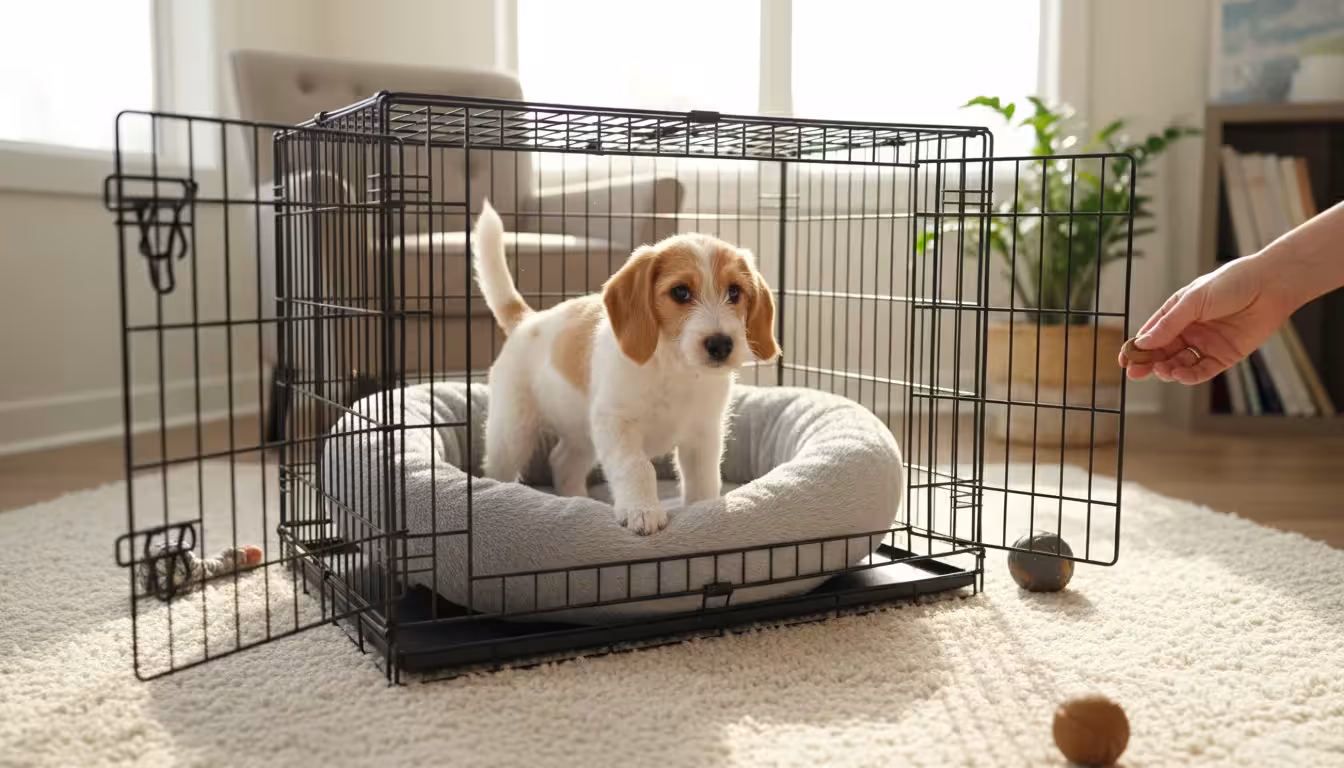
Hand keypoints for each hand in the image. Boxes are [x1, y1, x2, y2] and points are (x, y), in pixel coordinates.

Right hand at [1119, 254, 1295, 384]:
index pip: (1151, 334)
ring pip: (1180, 363)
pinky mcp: (1225, 356)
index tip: (1124, 360)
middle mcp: (1190, 330)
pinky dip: (1189, 376)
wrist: (1270, 286)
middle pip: (1162, 352)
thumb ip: (1169, 324)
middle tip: (1135, 374)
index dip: (1137, 347)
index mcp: (1178, 313)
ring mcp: (1206, 344)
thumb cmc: (1231, 284)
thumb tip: (1143, 343)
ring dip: (1167, 370)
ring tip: (1162, 371)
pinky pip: (1202, 371)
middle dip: (1148, 363)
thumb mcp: (1193, 301)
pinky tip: (1179, 375)